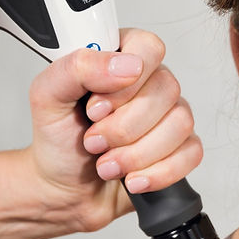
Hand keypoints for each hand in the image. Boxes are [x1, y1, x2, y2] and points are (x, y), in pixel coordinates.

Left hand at [24, 28, 201, 232]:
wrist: (62, 191)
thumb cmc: (56, 141)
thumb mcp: (47, 97)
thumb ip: (77, 68)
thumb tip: (126, 65)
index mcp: (118, 58)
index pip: (148, 47)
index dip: (128, 80)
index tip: (96, 107)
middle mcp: (148, 83)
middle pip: (167, 89)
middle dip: (124, 127)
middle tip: (93, 141)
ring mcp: (167, 115)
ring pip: (180, 123)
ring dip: (137, 154)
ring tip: (106, 165)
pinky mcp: (179, 148)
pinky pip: (191, 153)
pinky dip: (158, 172)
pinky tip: (132, 178)